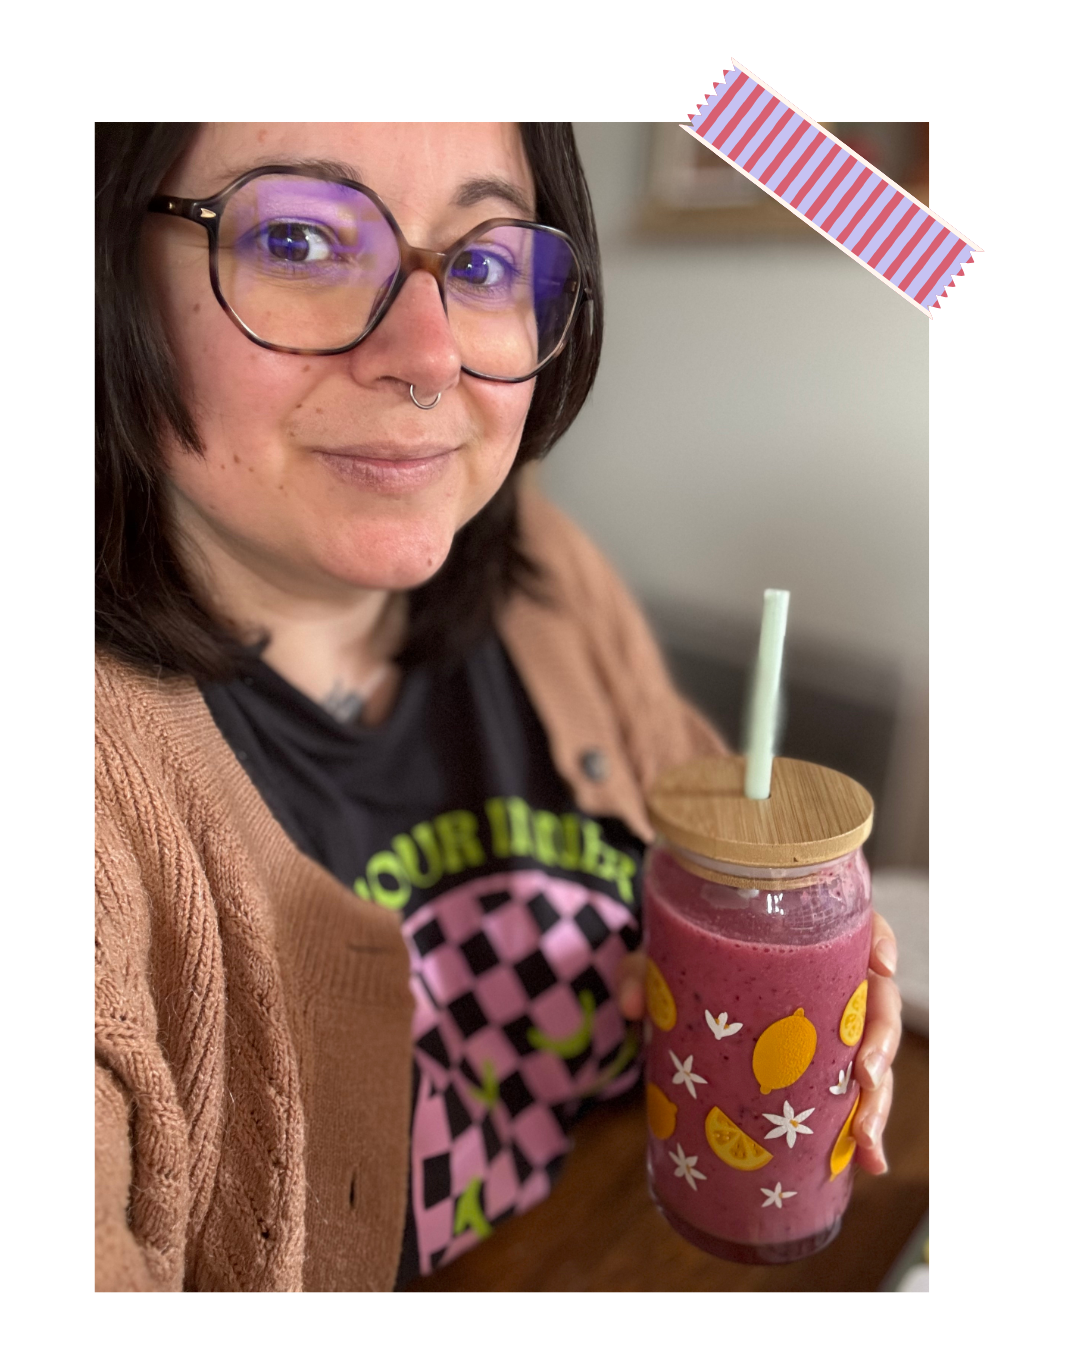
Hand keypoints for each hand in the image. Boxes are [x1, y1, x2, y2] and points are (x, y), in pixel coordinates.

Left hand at [616, 909, 901, 1173]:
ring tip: (864, 1140)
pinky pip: (853, 1092)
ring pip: (873, 1053)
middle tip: (865, 1075)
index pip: (857, 926)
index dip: (879, 941)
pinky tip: (866, 1162)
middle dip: (880, 1040)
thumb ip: (643, 972)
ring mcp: (829, 1025)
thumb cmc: (679, 962)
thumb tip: (633, 1006)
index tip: (881, 966)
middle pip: (877, 999)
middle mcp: (826, 978)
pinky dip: (863, 1128)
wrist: (675, 993)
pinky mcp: (821, 1065)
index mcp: (801, 938)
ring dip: (878, 1098)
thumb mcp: (659, 959)